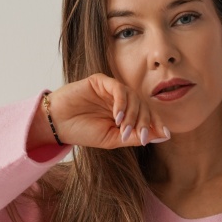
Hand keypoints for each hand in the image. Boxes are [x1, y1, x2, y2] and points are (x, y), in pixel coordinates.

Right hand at [38, 74, 170, 149]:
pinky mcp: (100, 81)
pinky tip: (117, 117)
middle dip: (145, 122)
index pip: (147, 115)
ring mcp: (110, 90)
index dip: (156, 123)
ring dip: (132, 115)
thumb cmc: (82, 132)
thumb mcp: (112, 140)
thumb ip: (134, 137)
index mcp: (125, 114)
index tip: (164, 134)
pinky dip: (121, 103)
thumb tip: (160, 136)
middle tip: (141, 136)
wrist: (57, 124)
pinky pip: (118, 89)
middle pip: (143, 105)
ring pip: (133, 97)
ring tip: (123, 129)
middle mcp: (120, 100)